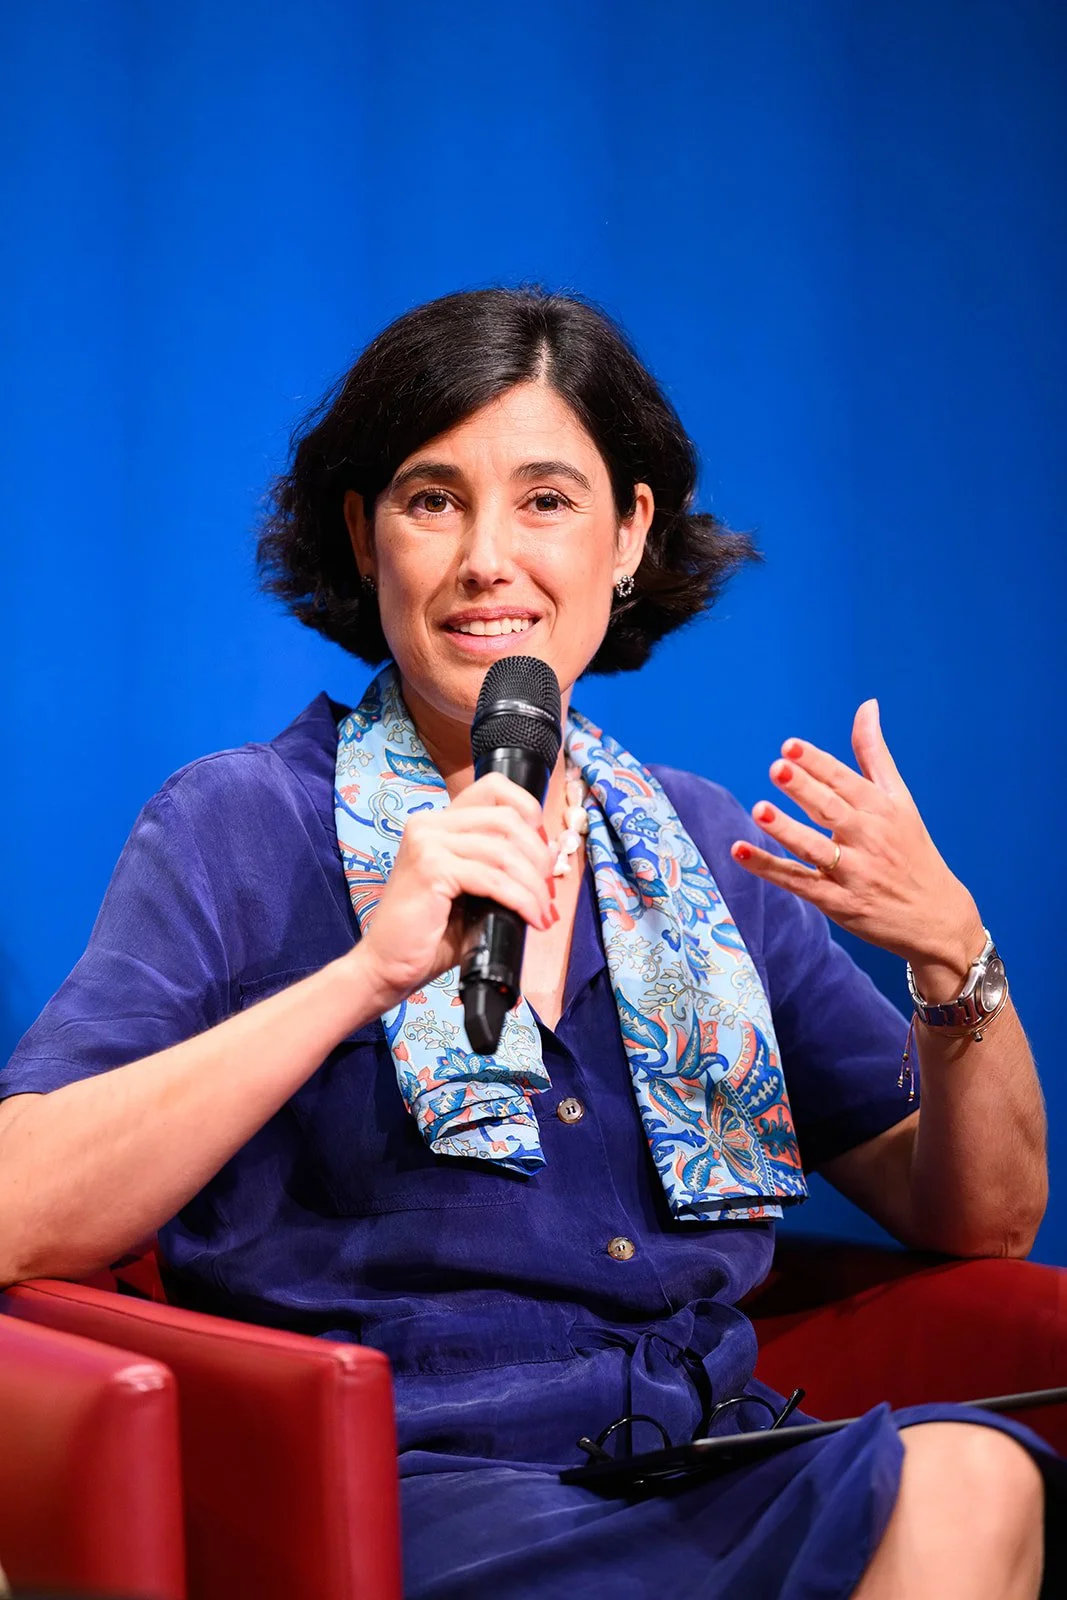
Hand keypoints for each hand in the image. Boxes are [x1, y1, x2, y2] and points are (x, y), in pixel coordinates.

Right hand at [352, 771, 557, 1010]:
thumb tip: (549, 853)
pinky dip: (521, 900)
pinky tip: (531, 918)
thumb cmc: (429, 934)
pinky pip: (493, 879)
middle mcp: (428, 823)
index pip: (494, 788)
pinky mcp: (431, 869)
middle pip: (507, 819)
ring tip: (542, 913)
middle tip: (548, 892)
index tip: (542, 850)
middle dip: (538, 856)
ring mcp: (427, 843)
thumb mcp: (472, 890)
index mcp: (437, 823)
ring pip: (504, 852)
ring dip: (533, 886)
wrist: (387, 966)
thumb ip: (501, 866)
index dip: (529, 811)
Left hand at [730, 699, 985, 1000]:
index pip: (846, 782)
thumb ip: (875, 755)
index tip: (791, 746)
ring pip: (814, 849)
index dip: (818, 764)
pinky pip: (798, 883)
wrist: (937, 918)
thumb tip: (867, 705)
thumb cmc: (912, 850)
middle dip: (805, 789)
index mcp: (882, 810)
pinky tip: (739, 851)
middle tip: (777, 767)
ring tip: (760, 809)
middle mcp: (868, 839)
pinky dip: (768, 868)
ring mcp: (852, 873)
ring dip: (786, 830)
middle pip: (831, 810)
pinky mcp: (836, 902)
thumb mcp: (900, 800)